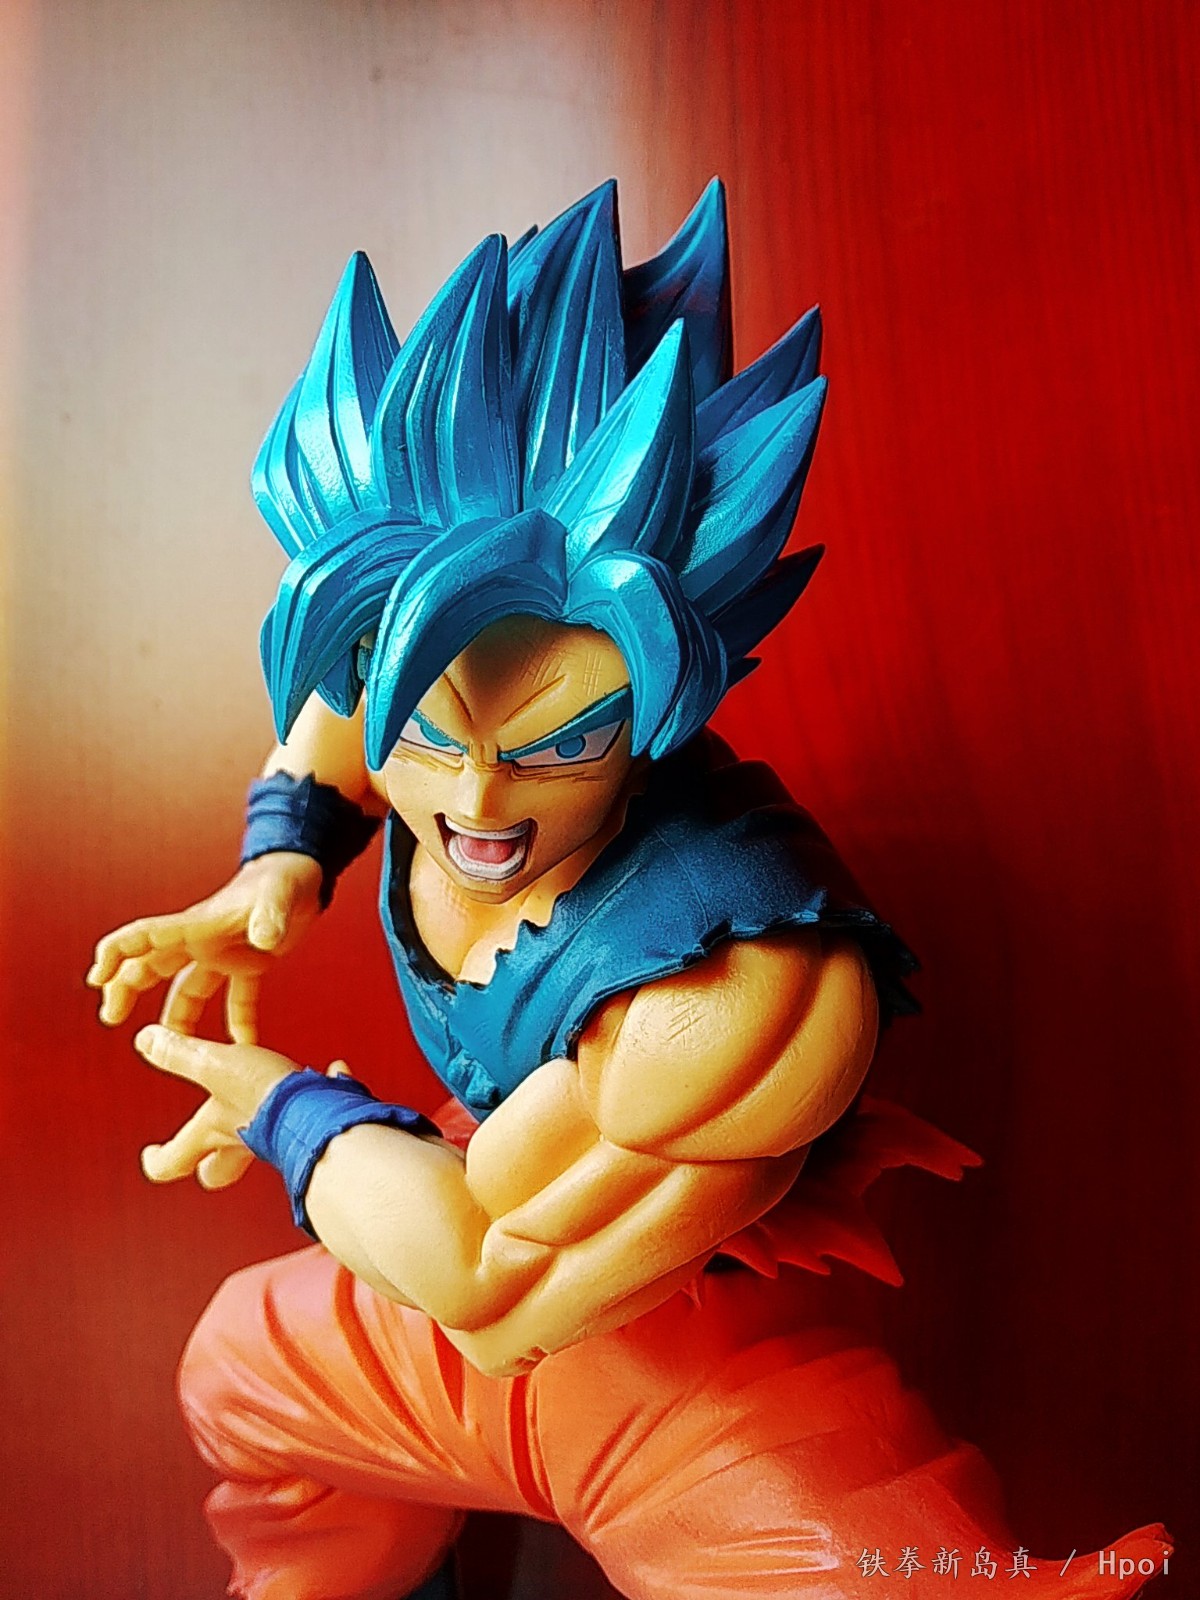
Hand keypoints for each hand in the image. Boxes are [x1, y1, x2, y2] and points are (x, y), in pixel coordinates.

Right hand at [86, 852, 323, 1042]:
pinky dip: (238, 1021)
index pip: (144, 936)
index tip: (97, 978)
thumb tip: (264, 940)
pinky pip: (235, 998)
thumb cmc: (285, 878)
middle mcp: (202, 941)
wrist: (304, 875)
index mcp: (198, 924)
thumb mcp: (279, 896)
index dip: (117, 953)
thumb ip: (270, 916)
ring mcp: (223, 953)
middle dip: (126, 989)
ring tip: (168, 1051)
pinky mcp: (249, 964)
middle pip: (151, 966)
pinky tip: (245, 1044)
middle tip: (112, 1017)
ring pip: (186, 989)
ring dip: (175, 1018)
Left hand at [135, 1026, 333, 1188]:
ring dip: (257, 1132)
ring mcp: (275, 1139)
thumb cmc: (262, 1094)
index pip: (172, 1162)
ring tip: (261, 1104)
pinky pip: (312, 1113)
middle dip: (209, 1166)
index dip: (157, 1161)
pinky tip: (328, 1073)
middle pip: (217, 1172)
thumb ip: (179, 1053)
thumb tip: (145, 1040)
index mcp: (211, 1133)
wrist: (315, 1111)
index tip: (150, 1154)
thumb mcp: (212, 1066)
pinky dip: (316, 1096)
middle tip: (203, 1155)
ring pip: (260, 1148)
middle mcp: (240, 1143)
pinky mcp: (308, 1126)